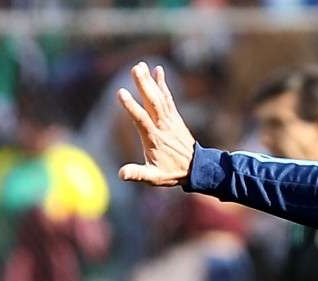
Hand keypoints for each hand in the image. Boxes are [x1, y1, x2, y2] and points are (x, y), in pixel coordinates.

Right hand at [116, 62, 196, 186]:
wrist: (196, 168)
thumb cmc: (171, 173)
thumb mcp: (153, 178)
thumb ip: (138, 174)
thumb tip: (121, 174)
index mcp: (154, 139)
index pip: (141, 120)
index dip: (131, 106)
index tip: (121, 92)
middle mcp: (163, 126)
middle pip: (152, 102)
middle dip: (144, 85)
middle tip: (135, 68)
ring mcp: (170, 120)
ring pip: (159, 97)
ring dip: (150, 81)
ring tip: (140, 65)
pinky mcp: (174, 116)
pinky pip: (168, 98)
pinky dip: (162, 84)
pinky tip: (157, 70)